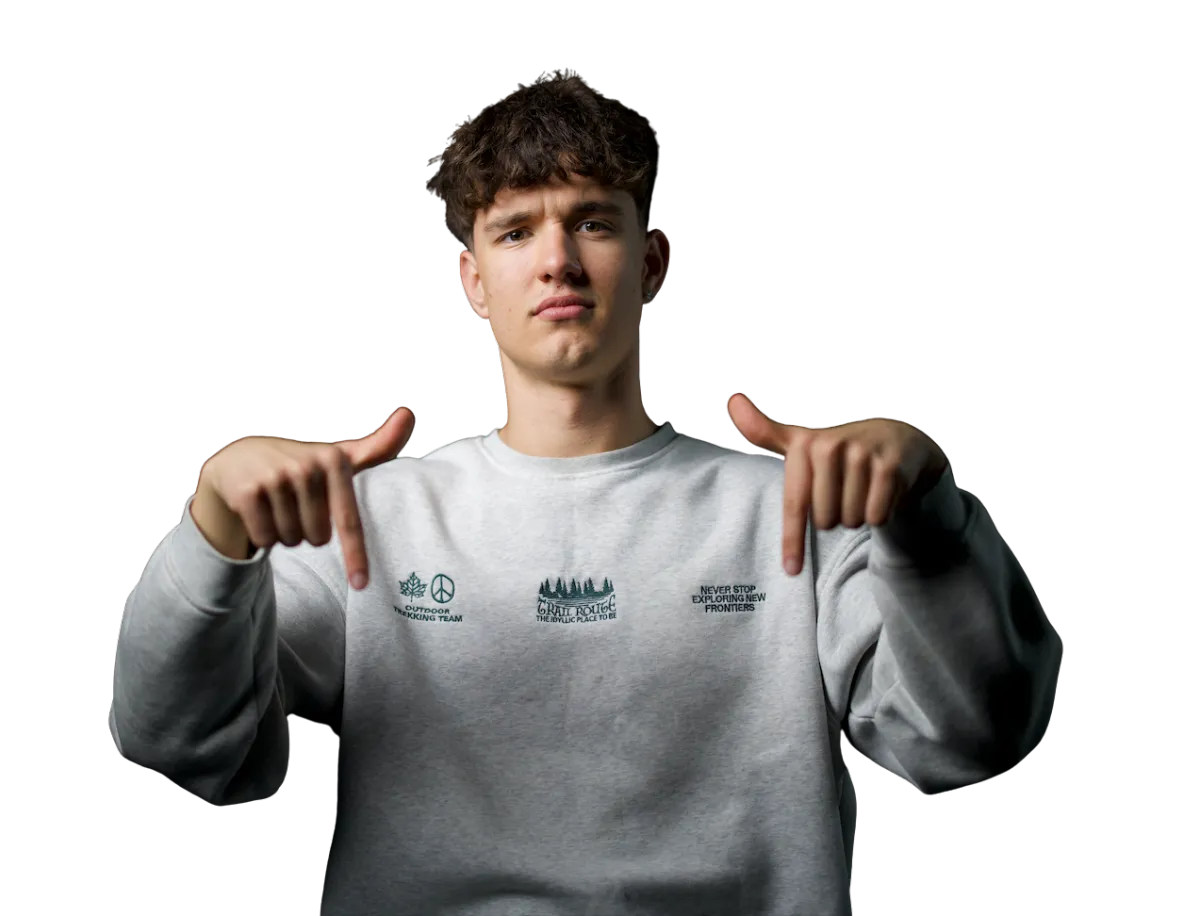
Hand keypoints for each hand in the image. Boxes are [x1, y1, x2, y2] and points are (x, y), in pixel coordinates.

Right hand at [195, 408, 415, 588]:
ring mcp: (276, 477)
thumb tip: (409, 413)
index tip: (361, 585)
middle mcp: (307, 467)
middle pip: (318, 539)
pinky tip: (258, 510)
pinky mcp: (249, 491)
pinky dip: (263, 535)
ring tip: (278, 505)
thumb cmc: (302, 465)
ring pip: (291, 540)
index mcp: (335, 461)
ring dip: (285, 533)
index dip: (355, 556)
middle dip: (307, 531)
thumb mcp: (340, 457)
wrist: (241, 457)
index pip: (348, 521)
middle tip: (296, 506)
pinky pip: (266, 539)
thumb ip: (377, 446)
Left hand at [726, 394, 946, 575]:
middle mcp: (831, 446)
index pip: (794, 504)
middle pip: (825, 521)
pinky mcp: (890, 468)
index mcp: (805, 444)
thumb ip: (764, 430)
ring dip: (858, 515)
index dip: (792, 541)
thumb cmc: (839, 450)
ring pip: (851, 520)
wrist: (897, 438)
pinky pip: (876, 516)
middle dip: (836, 515)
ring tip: (863, 489)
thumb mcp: (802, 441)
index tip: (792, 571)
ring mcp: (862, 455)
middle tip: (845, 493)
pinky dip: (880, 514)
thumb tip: (732, 399)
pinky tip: (883, 492)